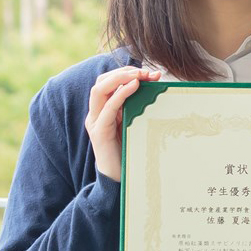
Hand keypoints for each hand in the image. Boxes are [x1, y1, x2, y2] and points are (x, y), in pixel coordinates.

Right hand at [86, 66, 159, 181]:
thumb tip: (154, 85)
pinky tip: (135, 86)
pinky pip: (108, 107)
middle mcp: (96, 113)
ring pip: (99, 89)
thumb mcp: (135, 124)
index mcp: (103, 110)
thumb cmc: (131, 150)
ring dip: (121, 78)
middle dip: (124, 72)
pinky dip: (121, 94)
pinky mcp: (99, 132)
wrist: (121, 179)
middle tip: (146, 72)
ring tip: (140, 75)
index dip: (127, 73)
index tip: (150, 72)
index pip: (109, 82)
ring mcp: (95, 122)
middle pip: (102, 81)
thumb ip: (138, 107)